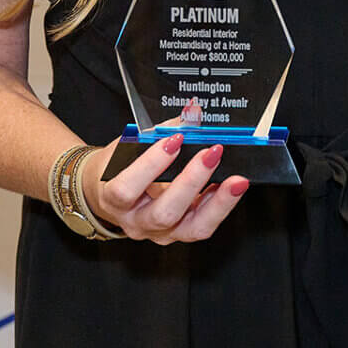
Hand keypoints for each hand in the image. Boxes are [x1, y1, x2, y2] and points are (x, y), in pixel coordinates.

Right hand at [84, 134, 248, 244]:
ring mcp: (160, 232)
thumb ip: (160, 130)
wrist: (110, 192)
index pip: (127, 189)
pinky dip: (222, 206)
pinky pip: (205, 226)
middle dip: (192, 181)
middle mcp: (137, 222)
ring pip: (193, 228)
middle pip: (165, 212)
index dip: (151, 165)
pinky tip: (233, 187)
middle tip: (212, 153)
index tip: (175, 140)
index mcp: (113, 199)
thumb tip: (192, 113)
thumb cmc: (118, 166)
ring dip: (218, 201)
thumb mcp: (129, 145)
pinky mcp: (181, 234)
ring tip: (236, 180)